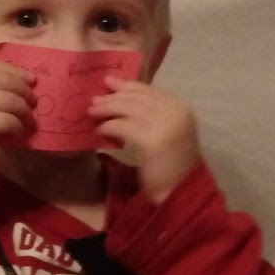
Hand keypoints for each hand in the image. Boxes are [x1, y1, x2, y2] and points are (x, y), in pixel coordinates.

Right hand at [0, 60, 33, 173]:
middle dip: (24, 90)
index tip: (30, 79)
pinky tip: (20, 132)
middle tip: (34, 101)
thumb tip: (8, 89)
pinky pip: (8, 120)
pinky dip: (18, 126)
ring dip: (25, 111)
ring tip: (29, 120)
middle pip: (6, 79)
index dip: (15, 71)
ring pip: (11, 99)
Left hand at [90, 77, 200, 200]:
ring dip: (107, 109)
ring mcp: (165, 125)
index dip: (127, 85)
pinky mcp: (151, 141)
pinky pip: (122, 127)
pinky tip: (99, 131)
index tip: (109, 83)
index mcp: (181, 108)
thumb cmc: (171, 165)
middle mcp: (175, 112)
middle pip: (137, 97)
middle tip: (94, 99)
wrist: (181, 192)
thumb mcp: (166, 132)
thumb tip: (119, 99)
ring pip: (128, 109)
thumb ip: (150, 115)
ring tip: (92, 113)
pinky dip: (108, 127)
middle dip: (113, 97)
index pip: (149, 90)